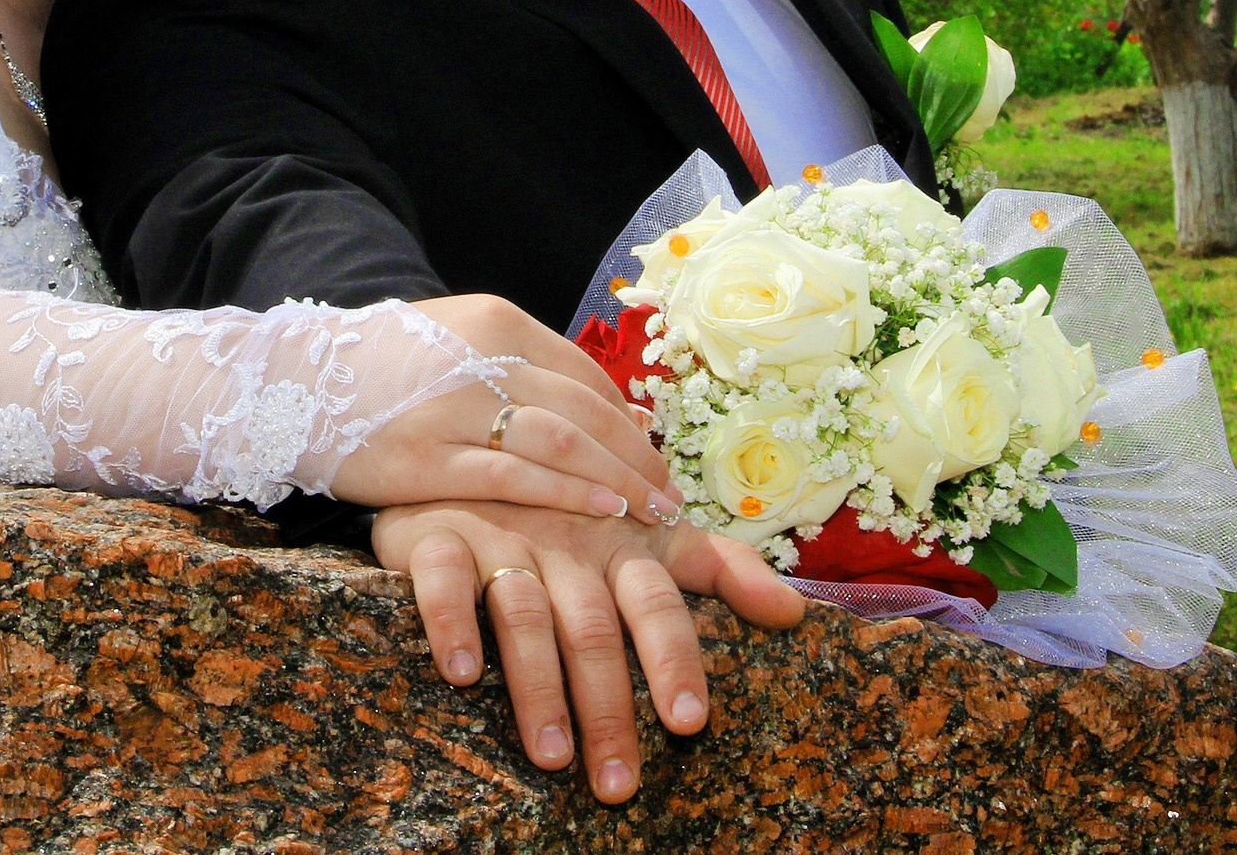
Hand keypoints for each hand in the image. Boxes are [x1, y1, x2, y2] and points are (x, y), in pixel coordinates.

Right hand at [327, 295, 682, 521]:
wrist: (290, 385)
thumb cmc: (384, 369)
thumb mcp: (456, 340)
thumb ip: (523, 365)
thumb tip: (607, 405)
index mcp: (494, 322)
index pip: (585, 372)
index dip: (629, 418)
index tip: (655, 453)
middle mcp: (481, 358)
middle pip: (586, 408)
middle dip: (638, 456)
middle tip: (671, 493)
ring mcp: (453, 409)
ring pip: (563, 442)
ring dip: (619, 478)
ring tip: (653, 509)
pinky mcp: (427, 460)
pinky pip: (516, 477)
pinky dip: (570, 494)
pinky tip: (606, 511)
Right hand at [370, 500, 806, 802]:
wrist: (478, 451)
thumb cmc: (578, 514)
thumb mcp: (654, 535)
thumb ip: (724, 570)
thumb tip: (797, 614)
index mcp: (622, 545)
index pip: (657, 605)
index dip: (674, 660)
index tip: (690, 723)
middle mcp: (567, 542)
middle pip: (592, 628)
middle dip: (608, 708)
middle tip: (617, 784)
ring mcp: (504, 536)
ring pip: (524, 613)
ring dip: (537, 686)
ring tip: (552, 758)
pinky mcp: (439, 534)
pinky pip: (442, 579)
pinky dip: (451, 622)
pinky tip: (462, 673)